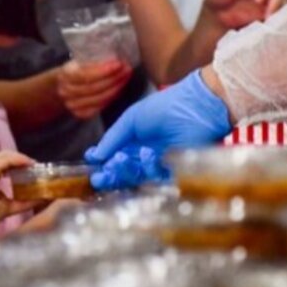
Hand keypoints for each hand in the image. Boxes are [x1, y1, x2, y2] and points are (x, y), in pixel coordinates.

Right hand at [0, 151, 40, 230]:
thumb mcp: (8, 206)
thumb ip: (23, 203)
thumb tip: (40, 201)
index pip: (2, 162)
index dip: (17, 162)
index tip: (31, 168)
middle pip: (5, 155)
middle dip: (21, 159)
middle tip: (35, 166)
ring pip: (6, 155)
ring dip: (21, 158)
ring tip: (34, 165)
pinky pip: (6, 160)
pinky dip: (18, 160)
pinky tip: (28, 164)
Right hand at [57, 59, 132, 119]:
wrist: (67, 82)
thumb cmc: (78, 67)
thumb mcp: (81, 58)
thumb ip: (93, 59)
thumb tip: (116, 54)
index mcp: (64, 74)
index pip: (84, 75)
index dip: (102, 71)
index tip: (119, 64)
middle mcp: (65, 91)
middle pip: (92, 88)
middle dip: (113, 79)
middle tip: (127, 70)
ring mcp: (72, 104)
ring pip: (97, 99)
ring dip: (115, 89)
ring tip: (126, 78)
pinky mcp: (80, 113)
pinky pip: (98, 108)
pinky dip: (110, 99)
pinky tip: (119, 90)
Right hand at [84, 68, 231, 189]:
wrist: (196, 108)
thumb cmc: (163, 108)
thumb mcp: (131, 119)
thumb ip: (113, 137)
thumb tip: (94, 156)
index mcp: (134, 142)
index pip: (114, 158)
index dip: (102, 162)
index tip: (91, 163)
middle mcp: (144, 156)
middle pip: (122, 172)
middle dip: (109, 176)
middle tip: (97, 178)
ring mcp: (159, 165)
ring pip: (136, 178)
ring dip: (124, 172)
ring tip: (120, 160)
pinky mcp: (174, 173)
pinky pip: (156, 178)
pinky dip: (147, 167)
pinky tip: (146, 153)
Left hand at [203, 0, 286, 29]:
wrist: (217, 20)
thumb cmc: (215, 1)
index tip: (258, 0)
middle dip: (276, 1)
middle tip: (268, 15)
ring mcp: (269, 2)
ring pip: (283, 4)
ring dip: (279, 13)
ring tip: (269, 25)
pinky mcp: (270, 16)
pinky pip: (280, 17)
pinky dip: (278, 22)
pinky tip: (269, 30)